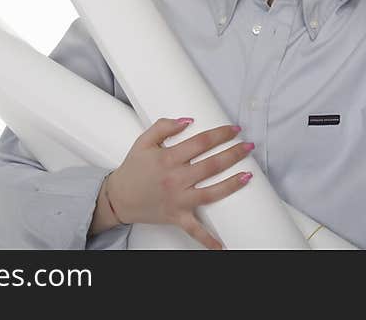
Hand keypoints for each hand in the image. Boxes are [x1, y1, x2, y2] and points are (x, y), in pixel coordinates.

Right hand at [106, 117, 254, 249]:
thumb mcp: (143, 142)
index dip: (220, 134)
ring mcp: (178, 200)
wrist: (117, 198)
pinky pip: (195, 230)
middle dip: (234, 154)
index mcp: (168, 159)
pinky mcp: (177, 216)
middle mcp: (175, 179)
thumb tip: (187, 120)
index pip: (201, 142)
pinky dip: (209, 240)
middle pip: (212, 165)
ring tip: (248, 175)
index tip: (233, 130)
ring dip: (232, 184)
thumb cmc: (132, 170)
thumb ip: (164, 126)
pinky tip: (223, 245)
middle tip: (248, 147)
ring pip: (211, 193)